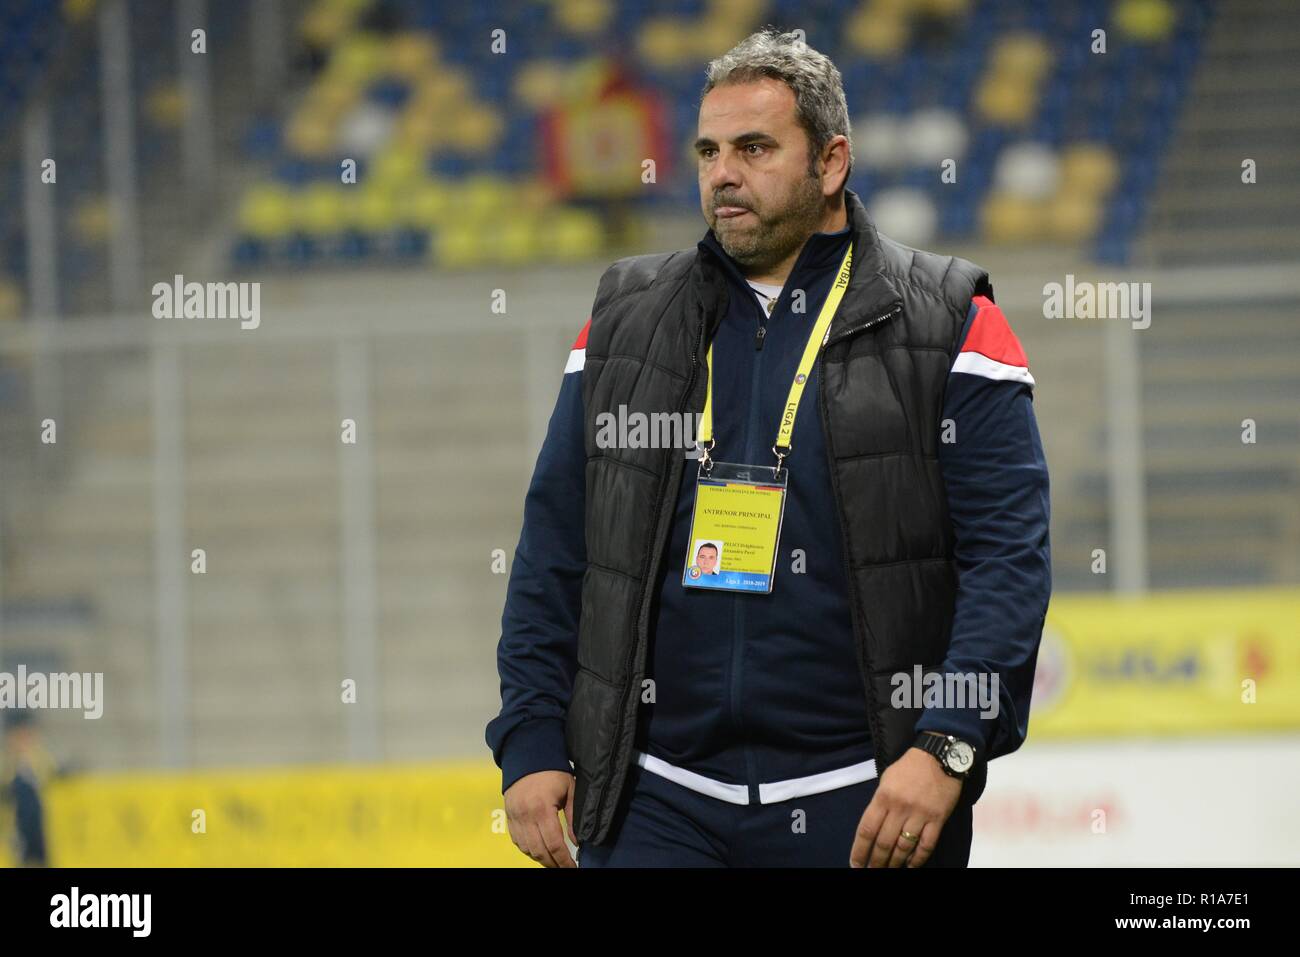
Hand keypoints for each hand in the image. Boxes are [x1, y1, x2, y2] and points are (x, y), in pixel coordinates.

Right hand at [504, 770, 577, 867]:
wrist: (527, 756)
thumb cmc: (553, 772)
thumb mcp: (569, 789)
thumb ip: (573, 816)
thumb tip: (577, 842)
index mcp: (542, 808)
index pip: (554, 843)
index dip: (563, 860)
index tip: (572, 868)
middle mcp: (525, 815)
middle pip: (539, 851)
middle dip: (553, 863)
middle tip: (564, 868)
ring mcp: (515, 817)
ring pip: (527, 849)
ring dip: (540, 859)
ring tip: (553, 861)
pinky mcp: (508, 817)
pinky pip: (517, 841)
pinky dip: (528, 850)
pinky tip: (539, 851)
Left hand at [849, 736, 962, 867]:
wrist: (939, 756)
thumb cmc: (909, 767)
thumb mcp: (886, 780)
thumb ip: (880, 803)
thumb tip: (873, 828)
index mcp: (883, 797)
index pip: (867, 830)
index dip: (859, 850)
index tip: (855, 864)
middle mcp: (899, 808)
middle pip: (884, 843)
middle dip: (876, 862)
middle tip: (872, 871)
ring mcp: (920, 815)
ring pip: (904, 847)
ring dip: (895, 863)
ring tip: (888, 870)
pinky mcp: (938, 819)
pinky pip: (926, 845)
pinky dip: (918, 859)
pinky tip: (910, 866)